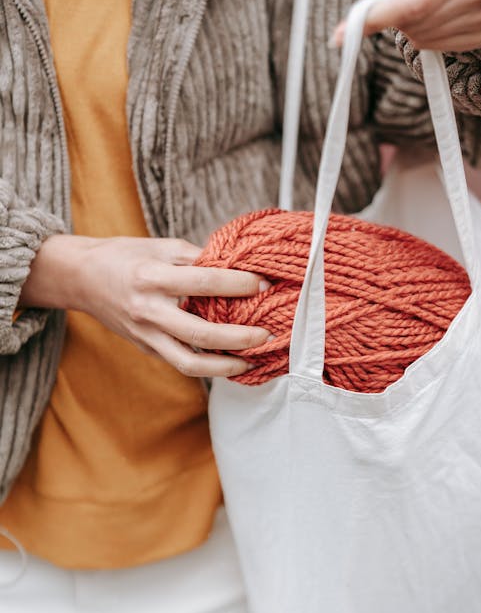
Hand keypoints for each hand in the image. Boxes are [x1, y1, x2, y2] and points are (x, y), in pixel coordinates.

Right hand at [20, 234, 270, 377]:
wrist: (81, 278)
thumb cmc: (124, 256)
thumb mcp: (160, 246)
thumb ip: (197, 259)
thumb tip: (238, 268)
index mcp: (152, 276)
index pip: (204, 282)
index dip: (239, 284)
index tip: (263, 284)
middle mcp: (148, 310)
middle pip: (201, 333)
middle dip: (240, 337)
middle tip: (266, 334)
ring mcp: (145, 334)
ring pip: (190, 363)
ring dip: (226, 366)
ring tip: (252, 361)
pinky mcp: (145, 348)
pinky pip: (180, 363)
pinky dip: (208, 366)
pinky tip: (229, 361)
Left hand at [331, 0, 480, 50]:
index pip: (411, 6)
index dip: (375, 19)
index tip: (340, 34)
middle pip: (413, 25)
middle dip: (395, 17)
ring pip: (422, 40)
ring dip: (410, 26)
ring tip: (423, 0)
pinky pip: (438, 47)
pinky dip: (427, 34)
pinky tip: (436, 13)